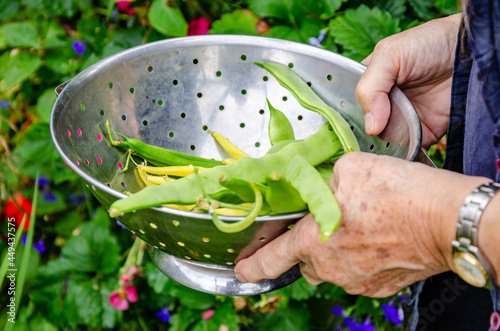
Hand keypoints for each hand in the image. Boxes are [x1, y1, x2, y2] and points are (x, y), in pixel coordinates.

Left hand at [234, 153, 487, 296]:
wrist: (447, 220)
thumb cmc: (398, 194)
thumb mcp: (349, 168)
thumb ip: (322, 180)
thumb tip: (319, 185)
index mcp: (313, 242)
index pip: (271, 260)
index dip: (252, 266)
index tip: (242, 269)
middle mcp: (331, 268)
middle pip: (304, 260)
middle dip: (304, 244)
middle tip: (318, 222)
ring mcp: (357, 282)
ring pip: (331, 266)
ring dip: (333, 249)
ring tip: (354, 224)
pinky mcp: (380, 286)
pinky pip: (356, 271)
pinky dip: (357, 255)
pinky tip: (372, 235)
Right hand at [356, 14, 461, 147]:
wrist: (471, 54)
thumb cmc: (429, 44)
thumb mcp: (390, 55)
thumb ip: (370, 87)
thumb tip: (370, 126)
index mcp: (369, 85)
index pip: (349, 106)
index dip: (345, 119)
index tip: (343, 132)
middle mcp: (382, 105)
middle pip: (364, 129)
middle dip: (362, 138)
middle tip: (364, 144)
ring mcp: (401, 120)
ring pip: (383, 143)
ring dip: (381, 149)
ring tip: (380, 152)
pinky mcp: (422, 133)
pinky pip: (407, 150)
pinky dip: (402, 155)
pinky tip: (396, 156)